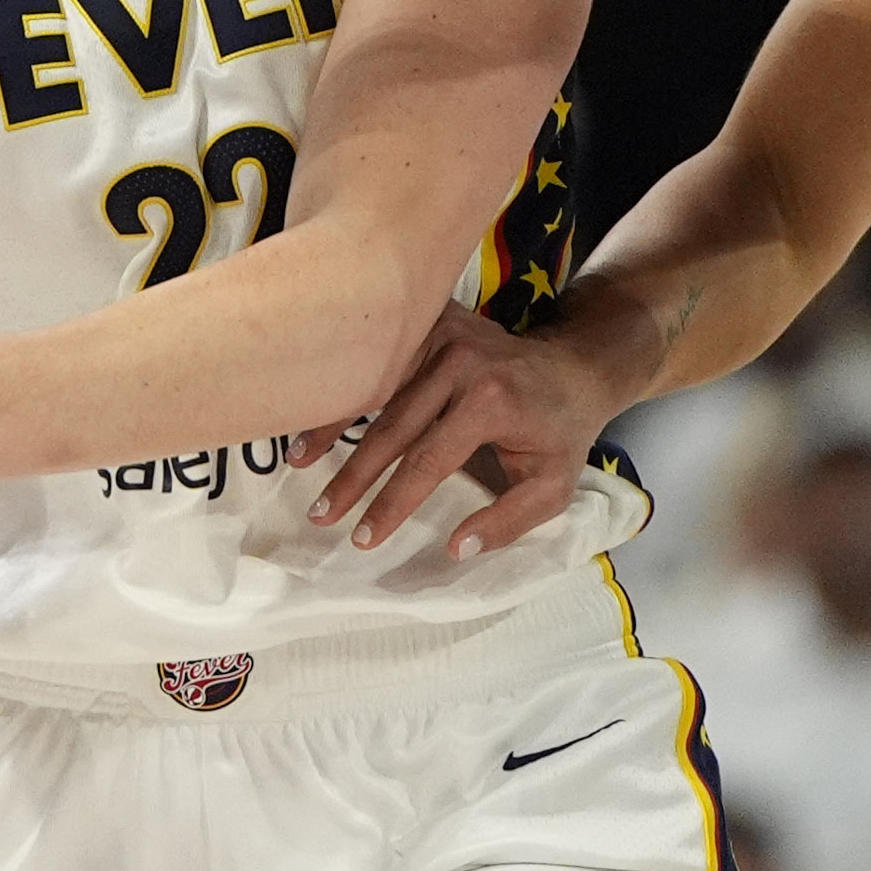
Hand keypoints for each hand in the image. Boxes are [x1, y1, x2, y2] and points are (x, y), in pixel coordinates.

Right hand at [301, 303, 627, 558]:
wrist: (572, 366)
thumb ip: (507, 522)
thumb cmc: (558, 434)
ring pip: (375, 389)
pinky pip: (379, 362)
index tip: (362, 539)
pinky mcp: (429, 321)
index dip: (391, 504)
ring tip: (298, 464)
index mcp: (490, 401)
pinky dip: (344, 390)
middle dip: (352, 477)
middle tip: (320, 515)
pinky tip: (314, 416)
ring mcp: (441, 334)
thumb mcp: (553, 488)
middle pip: (391, 427)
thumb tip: (454, 549)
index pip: (428, 461)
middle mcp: (460, 361)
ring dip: (332, 427)